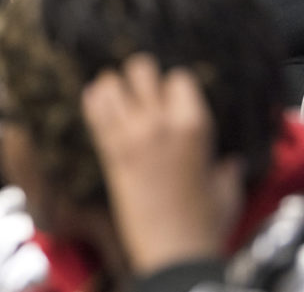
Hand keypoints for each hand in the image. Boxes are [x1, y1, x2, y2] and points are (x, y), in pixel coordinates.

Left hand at [81, 54, 242, 273]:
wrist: (173, 252)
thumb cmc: (204, 223)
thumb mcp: (226, 189)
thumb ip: (226, 167)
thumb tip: (228, 161)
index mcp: (193, 125)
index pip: (178, 77)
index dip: (173, 86)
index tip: (170, 97)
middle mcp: (159, 123)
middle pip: (140, 68)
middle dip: (138, 75)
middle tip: (139, 89)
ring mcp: (130, 135)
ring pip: (109, 83)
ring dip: (111, 86)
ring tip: (115, 96)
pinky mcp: (108, 152)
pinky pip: (92, 112)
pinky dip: (92, 102)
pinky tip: (95, 104)